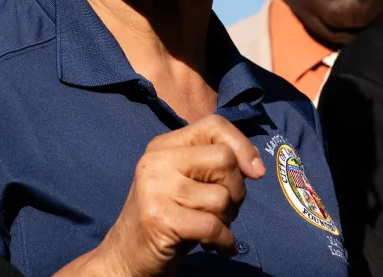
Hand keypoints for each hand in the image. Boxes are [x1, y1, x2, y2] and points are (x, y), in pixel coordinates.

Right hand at [60, 114, 265, 276]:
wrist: (126, 258)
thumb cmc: (168, 218)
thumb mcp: (186, 182)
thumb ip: (212, 165)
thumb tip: (255, 165)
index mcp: (163, 145)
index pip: (214, 125)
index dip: (242, 145)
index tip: (255, 172)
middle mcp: (156, 160)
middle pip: (224, 159)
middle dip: (237, 189)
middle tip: (225, 209)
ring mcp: (155, 188)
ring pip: (221, 196)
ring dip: (227, 219)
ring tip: (211, 228)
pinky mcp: (159, 219)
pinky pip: (213, 227)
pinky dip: (225, 241)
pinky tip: (218, 246)